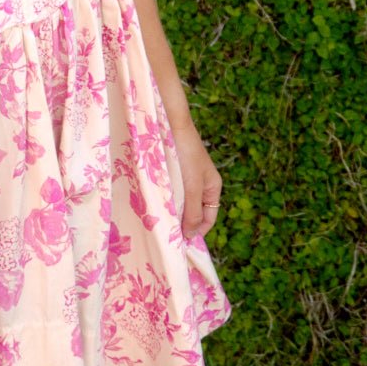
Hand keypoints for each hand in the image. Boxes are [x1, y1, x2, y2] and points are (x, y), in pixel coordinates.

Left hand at [169, 120, 221, 239]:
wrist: (169, 123)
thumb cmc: (186, 155)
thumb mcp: (192, 187)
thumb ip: (193, 212)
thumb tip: (191, 236)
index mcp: (213, 187)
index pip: (208, 219)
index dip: (196, 231)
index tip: (180, 242)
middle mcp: (201, 184)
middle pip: (193, 212)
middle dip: (182, 222)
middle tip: (166, 231)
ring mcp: (186, 177)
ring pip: (180, 202)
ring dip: (171, 211)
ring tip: (159, 218)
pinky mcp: (172, 171)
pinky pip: (170, 191)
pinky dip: (164, 199)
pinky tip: (154, 202)